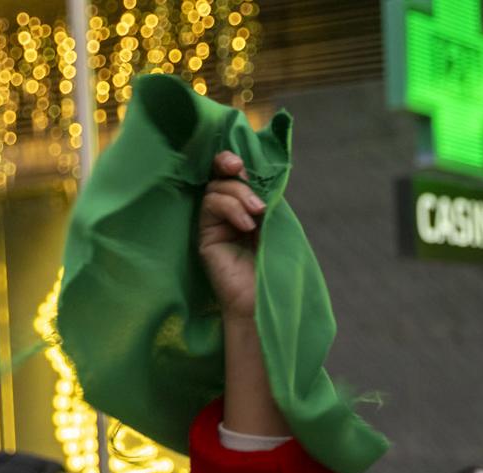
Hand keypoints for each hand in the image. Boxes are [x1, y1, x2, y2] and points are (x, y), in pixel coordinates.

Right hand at [198, 150, 264, 320]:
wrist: (267, 299)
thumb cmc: (277, 267)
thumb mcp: (276, 225)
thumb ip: (265, 199)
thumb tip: (255, 173)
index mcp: (250, 208)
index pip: (238, 177)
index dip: (236, 163)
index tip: (243, 162)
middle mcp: (230, 213)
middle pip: (221, 177)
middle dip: (229, 166)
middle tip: (240, 169)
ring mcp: (216, 224)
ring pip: (215, 189)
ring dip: (237, 193)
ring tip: (257, 212)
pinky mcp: (205, 236)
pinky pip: (210, 206)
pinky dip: (229, 208)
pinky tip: (246, 225)